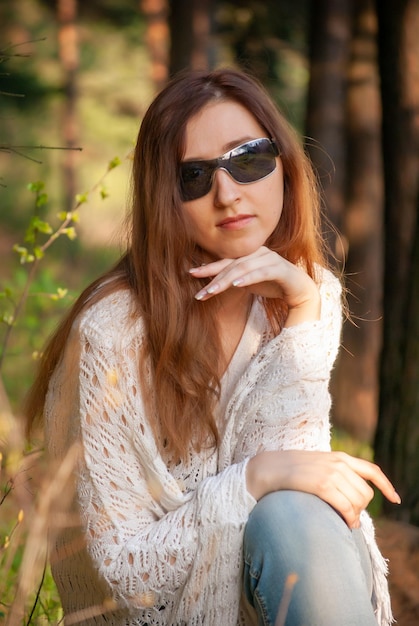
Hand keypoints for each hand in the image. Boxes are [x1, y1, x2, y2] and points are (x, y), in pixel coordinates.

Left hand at [189, 246, 320, 324]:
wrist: (300, 291)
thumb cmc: (273, 284)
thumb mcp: (248, 281)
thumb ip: (232, 277)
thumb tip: (209, 278)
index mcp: (250, 254)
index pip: (225, 261)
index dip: (208, 268)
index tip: (190, 274)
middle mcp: (258, 253)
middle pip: (231, 265)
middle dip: (213, 278)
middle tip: (199, 292)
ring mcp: (270, 259)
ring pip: (243, 268)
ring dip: (226, 280)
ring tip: (212, 291)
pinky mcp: (280, 269)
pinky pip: (261, 272)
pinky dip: (247, 278)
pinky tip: (235, 285)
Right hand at [246, 449, 400, 528]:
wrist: (265, 469)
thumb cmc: (288, 472)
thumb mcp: (315, 466)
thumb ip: (333, 474)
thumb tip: (350, 495)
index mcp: (338, 457)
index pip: (371, 470)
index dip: (387, 486)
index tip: (396, 499)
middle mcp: (338, 462)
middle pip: (365, 493)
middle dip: (361, 509)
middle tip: (348, 518)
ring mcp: (330, 472)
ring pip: (358, 502)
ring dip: (354, 516)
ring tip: (344, 521)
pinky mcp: (321, 484)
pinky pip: (346, 506)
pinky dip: (348, 518)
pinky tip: (344, 523)